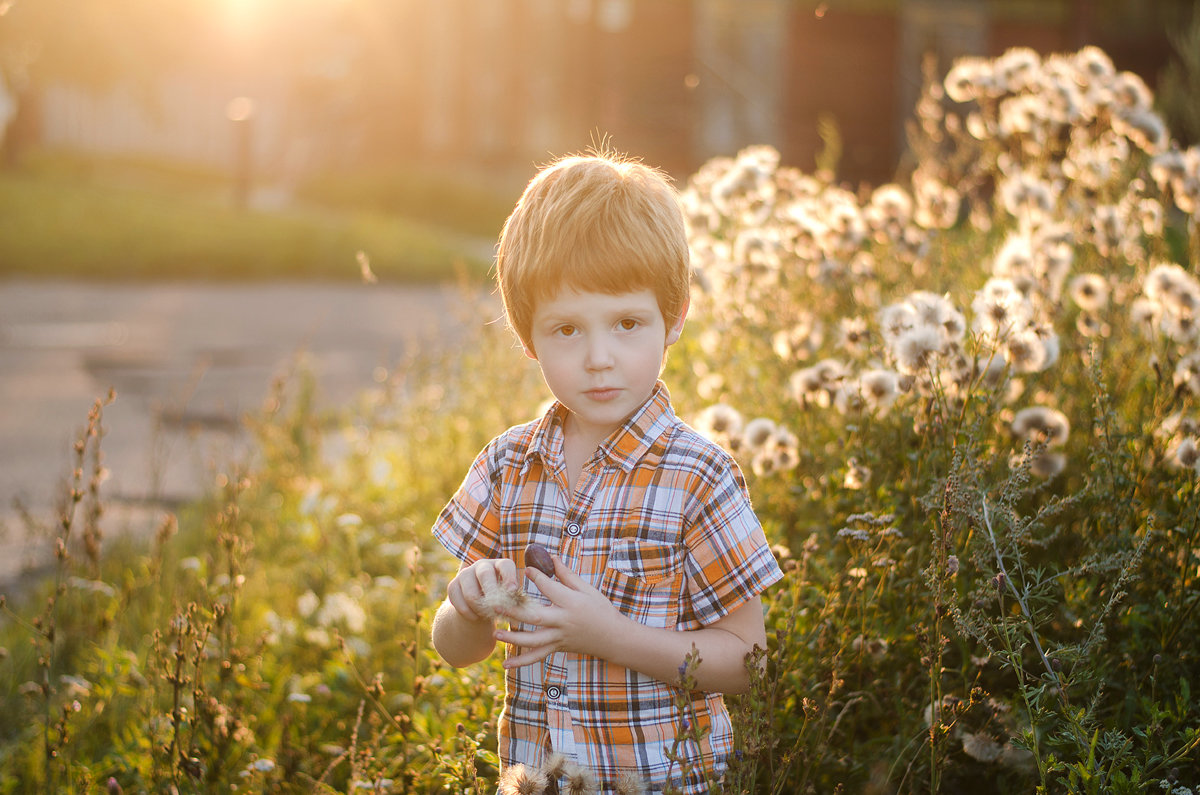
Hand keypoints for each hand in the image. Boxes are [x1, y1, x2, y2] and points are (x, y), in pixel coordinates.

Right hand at [446, 558, 518, 622]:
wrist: (479, 606)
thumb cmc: (501, 601)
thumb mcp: (509, 598)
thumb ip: (512, 599)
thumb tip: (516, 607)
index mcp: (500, 565)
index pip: (505, 565)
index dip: (509, 577)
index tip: (512, 591)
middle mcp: (482, 565)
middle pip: (485, 575)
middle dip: (491, 593)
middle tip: (497, 608)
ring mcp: (466, 573)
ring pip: (470, 593)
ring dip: (479, 608)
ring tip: (486, 615)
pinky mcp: (453, 585)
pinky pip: (458, 602)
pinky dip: (468, 613)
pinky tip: (475, 617)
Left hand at [493, 555, 627, 668]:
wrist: (613, 638)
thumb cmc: (601, 610)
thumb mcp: (587, 590)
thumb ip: (567, 576)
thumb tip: (551, 558)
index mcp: (571, 603)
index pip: (550, 588)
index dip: (537, 577)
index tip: (525, 569)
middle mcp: (563, 622)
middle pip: (535, 617)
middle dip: (514, 612)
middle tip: (495, 606)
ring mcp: (559, 638)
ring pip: (533, 641)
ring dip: (513, 639)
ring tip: (495, 634)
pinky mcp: (557, 648)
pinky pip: (538, 656)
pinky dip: (522, 662)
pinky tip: (506, 664)